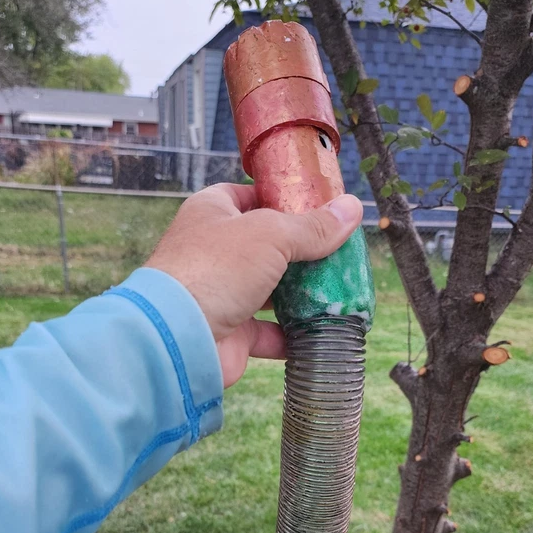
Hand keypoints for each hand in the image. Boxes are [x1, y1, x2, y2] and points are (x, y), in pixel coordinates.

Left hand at [146, 183, 362, 386]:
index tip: (317, 207)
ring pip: (268, 291)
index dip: (281, 199)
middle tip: (338, 253)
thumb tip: (353, 208)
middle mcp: (214, 251)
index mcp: (212, 213)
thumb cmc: (217, 268)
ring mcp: (221, 293)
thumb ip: (313, 227)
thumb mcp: (272, 235)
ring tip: (337, 291)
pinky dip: (291, 334)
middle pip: (264, 246)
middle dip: (299, 252)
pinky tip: (319, 331)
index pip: (249, 196)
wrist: (179, 336)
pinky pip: (267, 332)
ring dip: (300, 295)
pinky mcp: (230, 332)